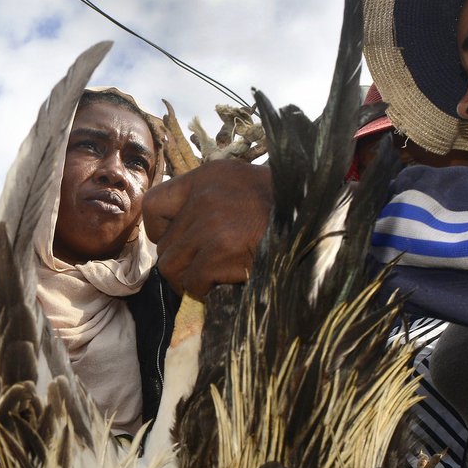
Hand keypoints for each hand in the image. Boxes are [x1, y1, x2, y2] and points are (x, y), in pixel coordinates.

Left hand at [141, 160, 272, 297]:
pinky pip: (193, 283)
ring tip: (210, 277)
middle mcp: (203, 198)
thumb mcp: (238, 186)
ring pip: (171, 268)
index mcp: (205, 178)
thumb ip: (204, 201)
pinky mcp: (221, 252)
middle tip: (204, 265)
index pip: (152, 205)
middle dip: (180, 261)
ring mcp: (211, 226)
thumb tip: (174, 236)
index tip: (179, 240)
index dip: (159, 230)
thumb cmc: (279, 206)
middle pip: (163, 246)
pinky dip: (205, 290)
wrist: (315, 218)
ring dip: (188, 280)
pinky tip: (225, 281)